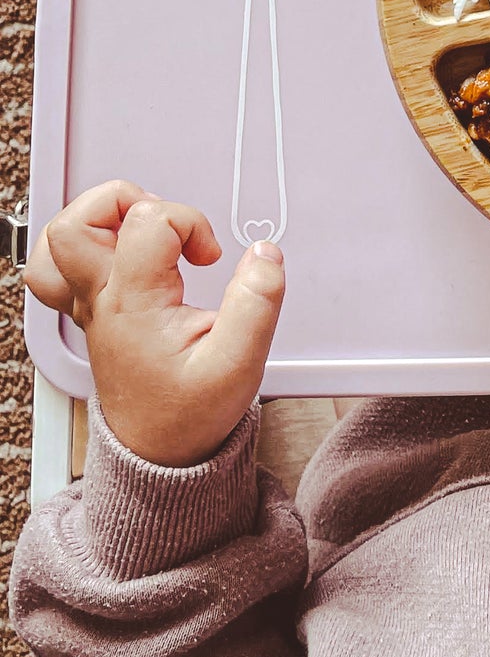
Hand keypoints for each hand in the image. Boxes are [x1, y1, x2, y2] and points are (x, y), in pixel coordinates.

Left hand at [25, 181, 285, 464]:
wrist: (160, 453)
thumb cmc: (190, 413)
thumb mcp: (240, 363)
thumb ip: (258, 302)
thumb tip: (264, 253)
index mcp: (135, 304)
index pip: (148, 223)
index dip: (190, 222)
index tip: (210, 255)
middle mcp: (103, 300)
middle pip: (78, 221)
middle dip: (130, 202)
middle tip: (167, 225)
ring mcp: (90, 306)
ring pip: (57, 239)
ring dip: (99, 218)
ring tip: (141, 229)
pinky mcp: (91, 312)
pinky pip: (57, 267)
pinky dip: (80, 246)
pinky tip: (115, 250)